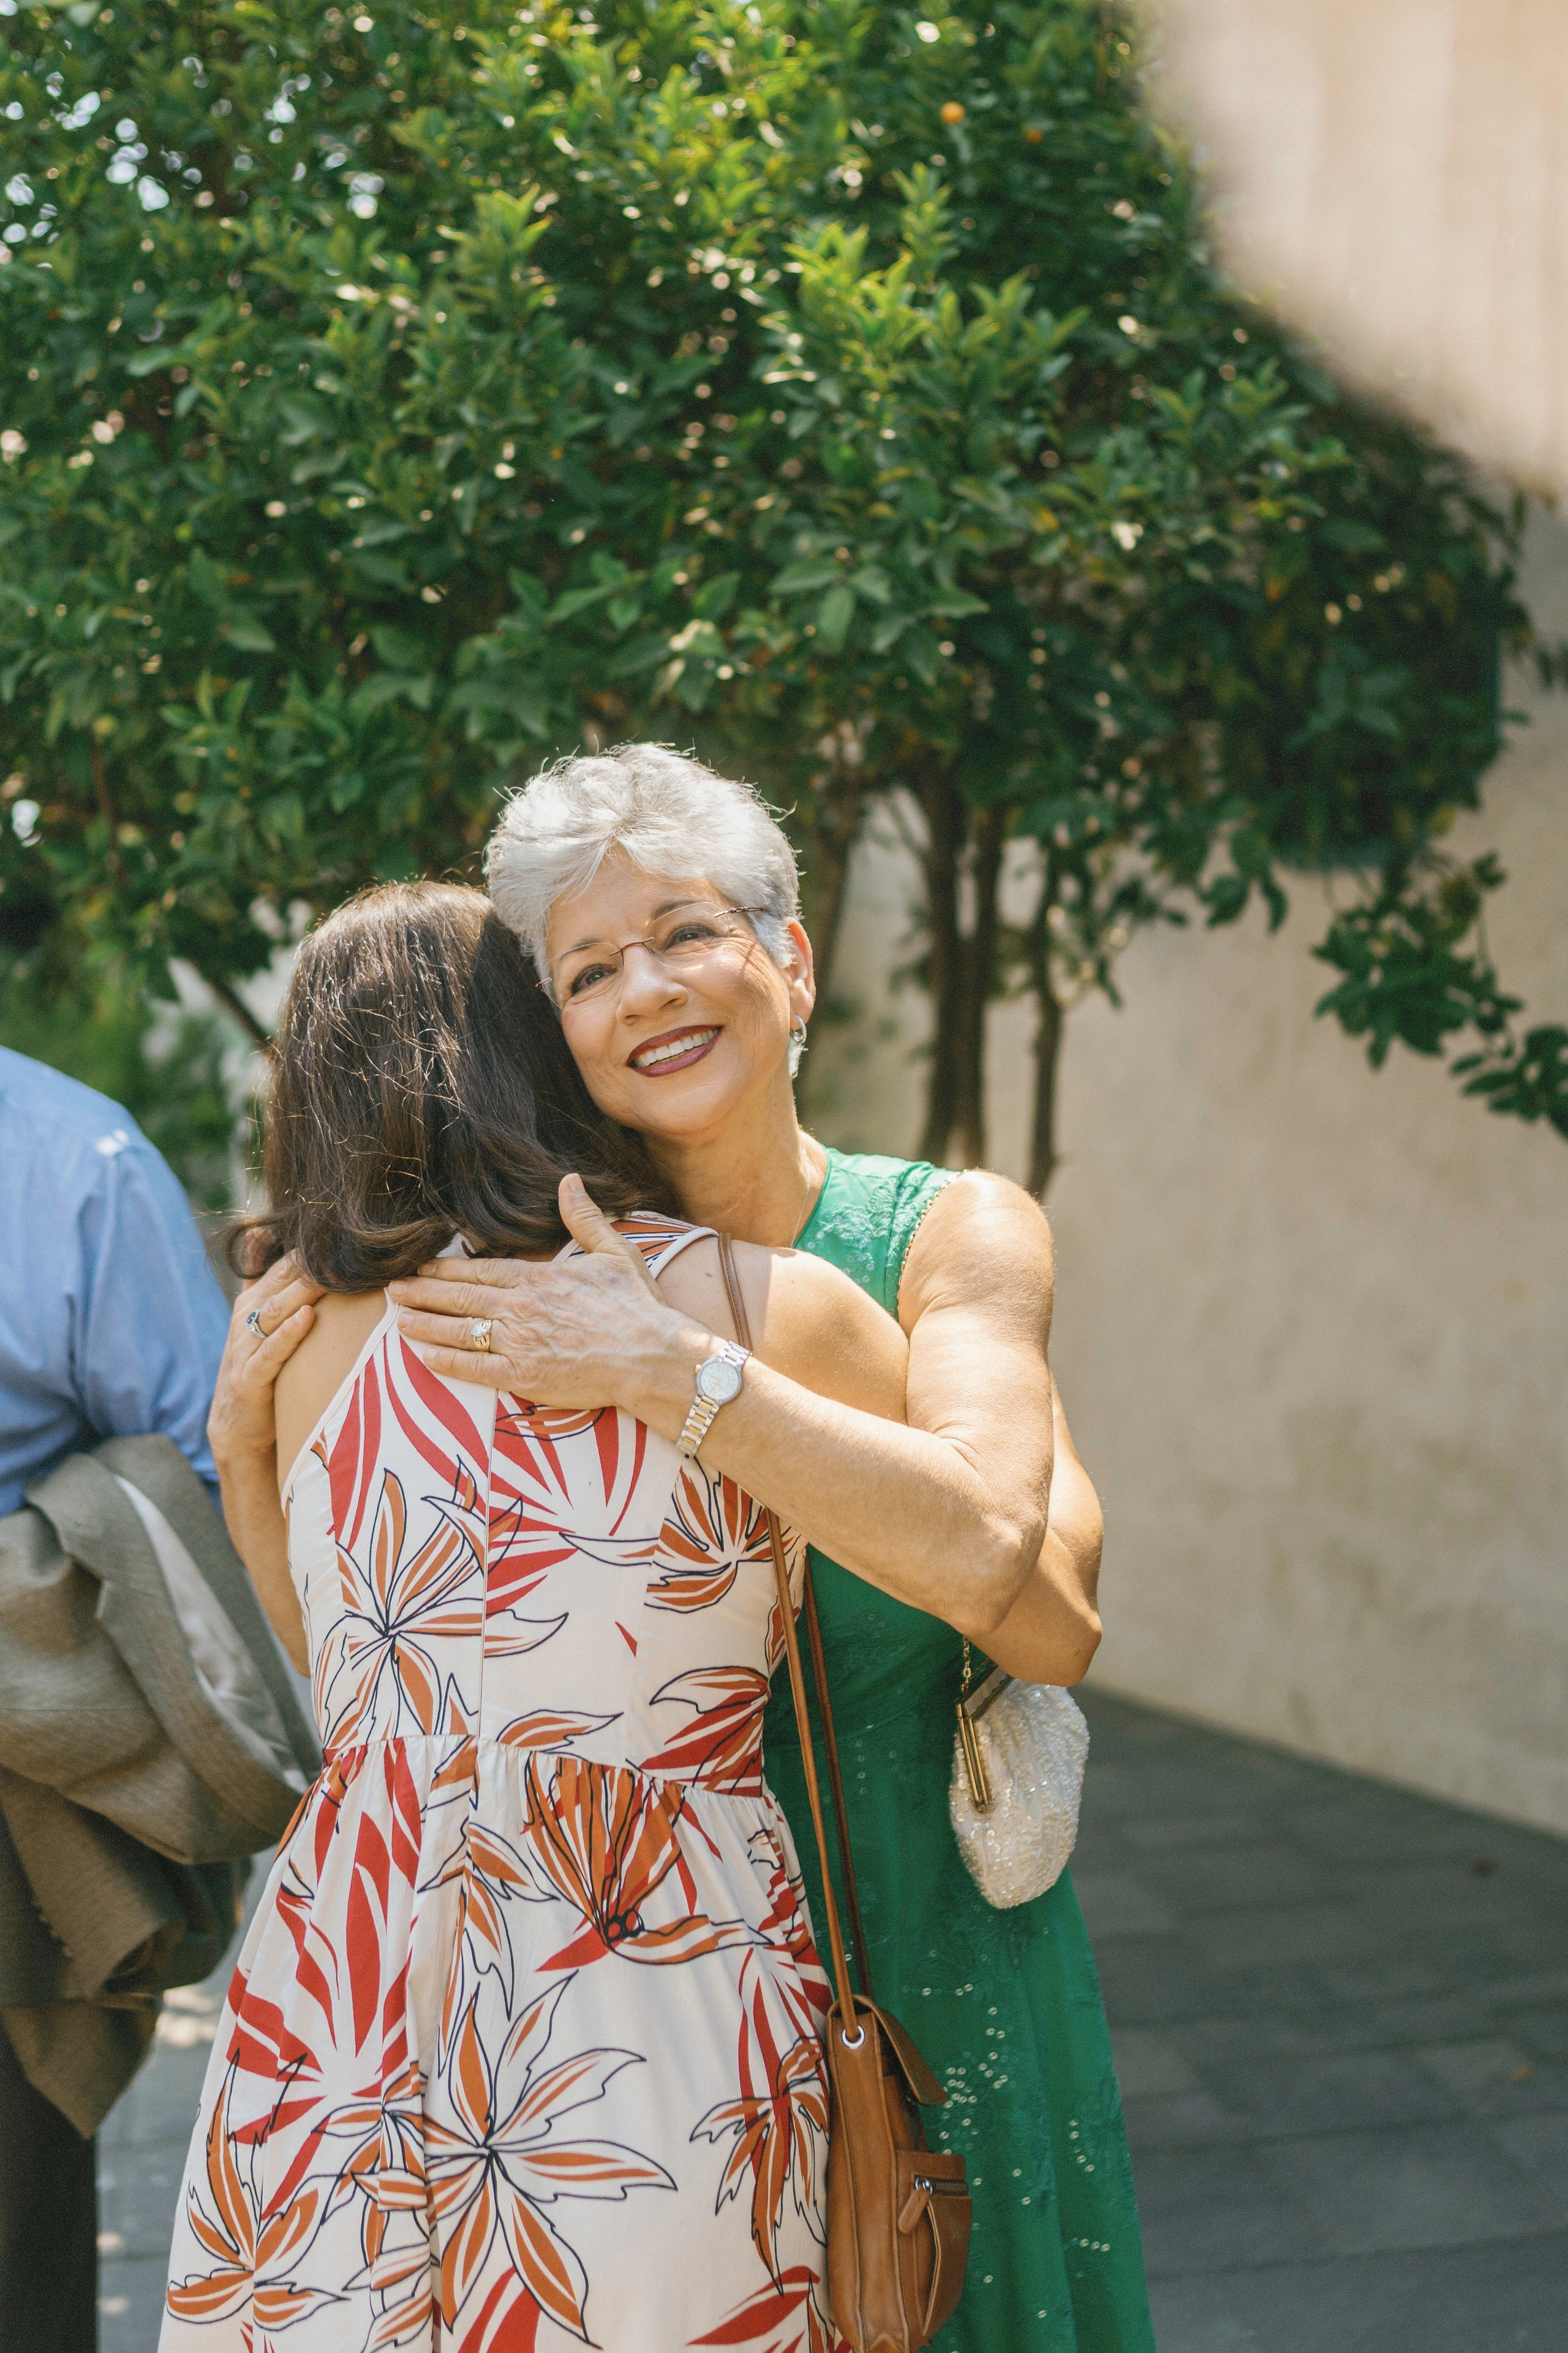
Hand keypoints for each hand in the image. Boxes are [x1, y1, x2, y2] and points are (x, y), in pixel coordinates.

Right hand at [208, 1253, 324, 1474]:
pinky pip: (271, 1352)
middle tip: (346, 1245)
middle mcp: (246, 1318)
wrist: (239, 1426)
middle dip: (312, 1263)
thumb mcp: (261, 1319)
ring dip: (305, 1291)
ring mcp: (245, 1347)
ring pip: (277, 1310)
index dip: (313, 1248)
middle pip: (283, 1281)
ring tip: (334, 1274)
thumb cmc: (260, 1365)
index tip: (346, 1232)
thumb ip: (261, 1276)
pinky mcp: (249, 1378)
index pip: (286, 1264)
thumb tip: (261, 1228)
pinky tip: (307, 1317)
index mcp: (253, 1301)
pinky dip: (289, 1334)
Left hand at [388, 1176, 707, 1420]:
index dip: (446, 1269)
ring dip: (425, 1324)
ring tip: (398, 1319)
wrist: (653, 1357)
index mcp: (539, 1278)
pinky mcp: (523, 1377)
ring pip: (459, 1331)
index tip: (421, 1266)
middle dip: (422, 1293)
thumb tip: (568, 1181)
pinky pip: (473, 1368)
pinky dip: (444, 1362)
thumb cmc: (639, 1308)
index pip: (480, 1270)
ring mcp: (518, 1343)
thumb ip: (584, 1219)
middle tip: (392, 1290)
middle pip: (460, 1298)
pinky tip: (422, 1356)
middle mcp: (521, 1308)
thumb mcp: (615, 1252)